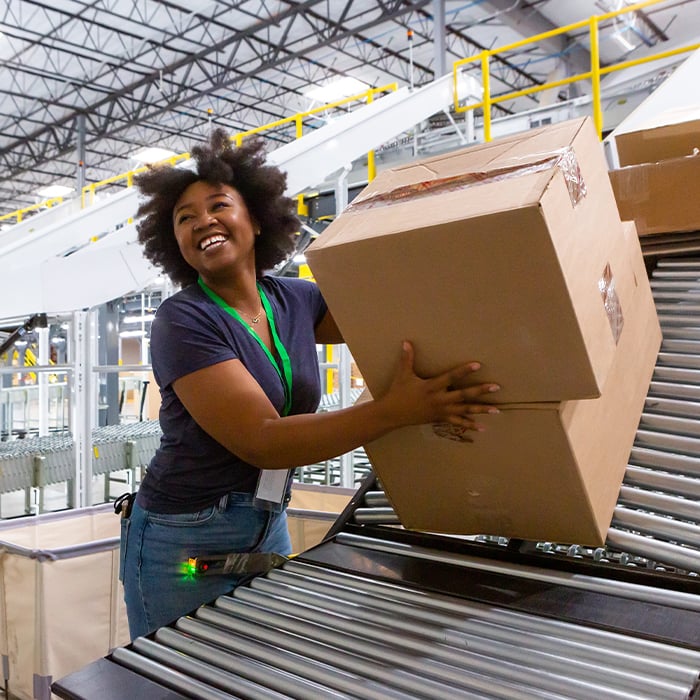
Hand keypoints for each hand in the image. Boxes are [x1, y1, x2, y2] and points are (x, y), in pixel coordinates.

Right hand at [378, 341, 499, 432]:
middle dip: (480, 391)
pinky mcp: (440, 418)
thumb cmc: (398, 392)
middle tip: (496, 387)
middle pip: (463, 395)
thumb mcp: (402, 374)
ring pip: (464, 410)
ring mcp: (441, 411)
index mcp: (431, 387)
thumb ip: (407, 358)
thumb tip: (406, 342)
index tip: (478, 365)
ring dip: (481, 410)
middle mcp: (439, 399)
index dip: (464, 371)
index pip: (451, 377)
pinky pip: (457, 422)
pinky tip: (483, 427)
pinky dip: (470, 424)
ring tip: (497, 409)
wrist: (392, 414)